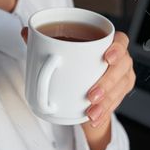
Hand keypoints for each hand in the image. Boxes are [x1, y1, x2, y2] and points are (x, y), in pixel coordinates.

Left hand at [20, 27, 135, 127]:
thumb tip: (26, 32)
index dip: (117, 49)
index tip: (106, 58)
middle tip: (91, 94)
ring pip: (120, 88)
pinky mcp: (119, 94)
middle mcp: (120, 59)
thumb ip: (44, 40)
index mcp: (108, 43)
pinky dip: (103, 113)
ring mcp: (122, 77)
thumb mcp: (59, 50)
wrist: (80, 85)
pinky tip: (93, 118)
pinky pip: (116, 104)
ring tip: (91, 110)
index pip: (121, 41)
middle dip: (107, 83)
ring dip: (106, 102)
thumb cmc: (74, 62)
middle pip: (122, 68)